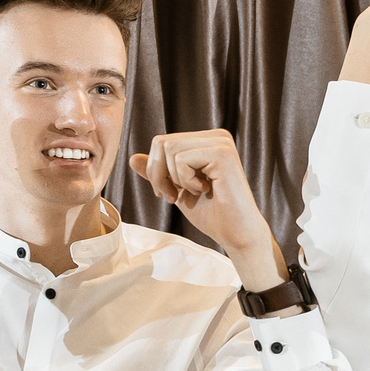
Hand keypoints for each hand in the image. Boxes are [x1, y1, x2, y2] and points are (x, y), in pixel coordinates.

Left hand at [128, 129, 283, 288]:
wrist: (236, 234)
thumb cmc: (212, 214)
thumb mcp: (177, 189)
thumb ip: (158, 172)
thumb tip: (132, 158)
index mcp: (207, 141)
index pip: (162, 142)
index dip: (156, 170)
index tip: (169, 193)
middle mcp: (216, 136)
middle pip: (162, 142)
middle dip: (159, 174)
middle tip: (174, 196)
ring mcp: (221, 143)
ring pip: (169, 148)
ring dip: (173, 178)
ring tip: (191, 193)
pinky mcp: (222, 153)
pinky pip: (181, 159)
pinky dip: (185, 180)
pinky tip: (204, 190)